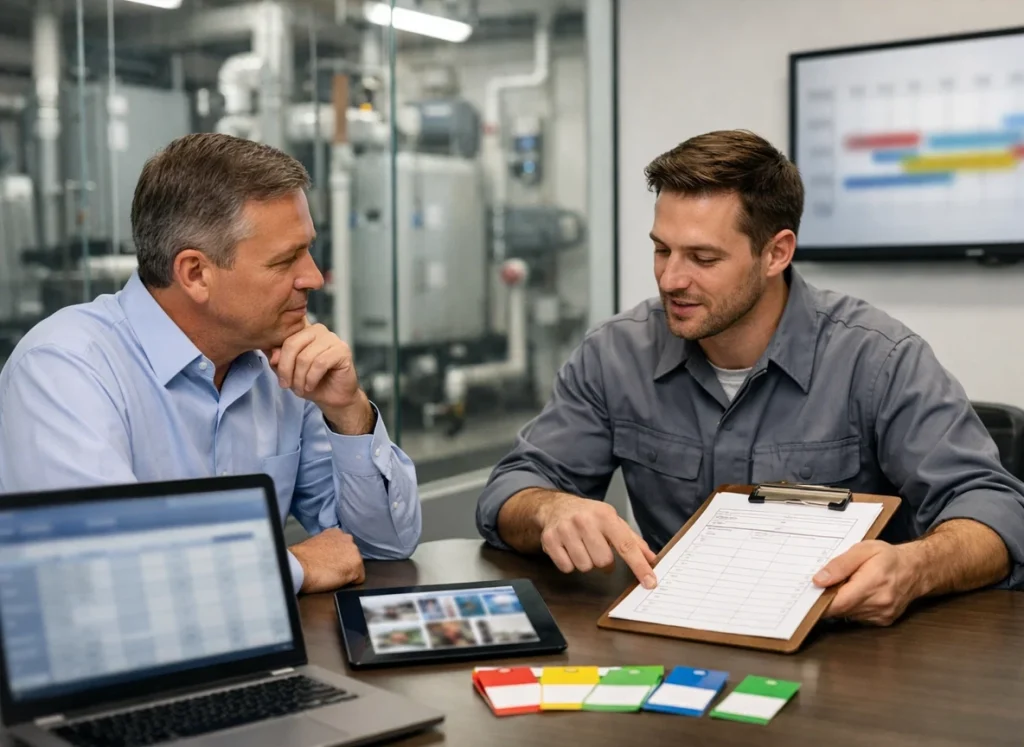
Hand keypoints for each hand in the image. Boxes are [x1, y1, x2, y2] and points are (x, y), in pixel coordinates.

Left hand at [267, 320, 372, 433]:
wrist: (333, 397)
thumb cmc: (310, 381)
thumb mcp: (288, 371)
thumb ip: (278, 360)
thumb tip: (273, 356)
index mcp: (304, 330)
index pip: (285, 339)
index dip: (279, 360)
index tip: (280, 379)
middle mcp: (319, 329)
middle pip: (292, 345)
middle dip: (287, 369)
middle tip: (287, 385)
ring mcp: (332, 339)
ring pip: (305, 357)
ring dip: (299, 378)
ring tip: (301, 389)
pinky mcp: (343, 350)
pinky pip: (320, 363)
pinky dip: (312, 378)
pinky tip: (311, 386)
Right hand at [290, 528, 364, 592]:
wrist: (299, 566)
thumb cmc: (302, 558)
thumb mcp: (315, 544)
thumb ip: (327, 546)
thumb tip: (329, 555)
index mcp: (336, 533)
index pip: (344, 547)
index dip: (338, 558)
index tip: (330, 562)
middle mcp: (348, 539)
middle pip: (352, 556)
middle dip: (344, 563)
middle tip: (331, 569)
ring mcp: (354, 551)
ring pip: (355, 566)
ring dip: (347, 571)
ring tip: (332, 575)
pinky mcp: (356, 566)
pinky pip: (358, 579)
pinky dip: (350, 582)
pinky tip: (337, 581)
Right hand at [538, 494, 658, 588]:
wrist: (556, 506)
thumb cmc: (589, 516)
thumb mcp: (613, 521)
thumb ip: (632, 541)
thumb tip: (651, 558)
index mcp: (605, 516)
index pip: (626, 545)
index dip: (639, 566)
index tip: (650, 582)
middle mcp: (585, 521)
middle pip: (603, 561)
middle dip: (603, 561)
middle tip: (597, 549)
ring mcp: (565, 530)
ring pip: (585, 566)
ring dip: (586, 562)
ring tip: (582, 548)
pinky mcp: (550, 540)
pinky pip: (566, 567)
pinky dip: (570, 563)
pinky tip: (569, 550)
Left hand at [815, 540, 921, 625]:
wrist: (916, 569)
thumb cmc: (889, 557)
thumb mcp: (862, 550)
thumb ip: (840, 565)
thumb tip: (819, 580)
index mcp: (873, 583)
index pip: (838, 602)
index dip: (819, 602)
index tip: (808, 596)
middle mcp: (879, 603)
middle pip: (840, 610)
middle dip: (829, 598)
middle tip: (825, 585)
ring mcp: (882, 614)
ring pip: (848, 614)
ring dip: (841, 603)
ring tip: (847, 585)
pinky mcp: (883, 620)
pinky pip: (858, 617)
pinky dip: (852, 607)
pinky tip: (857, 594)